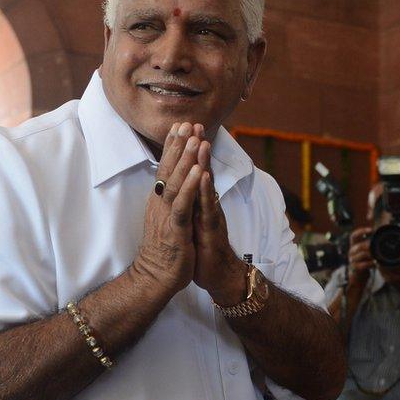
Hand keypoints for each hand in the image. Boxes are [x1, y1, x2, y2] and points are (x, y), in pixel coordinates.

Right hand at [131, 122, 202, 298]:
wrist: (154, 278)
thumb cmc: (164, 250)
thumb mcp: (166, 219)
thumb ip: (169, 200)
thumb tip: (172, 184)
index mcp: (159, 200)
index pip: (165, 168)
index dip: (172, 147)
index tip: (179, 126)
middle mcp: (160, 203)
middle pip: (168, 168)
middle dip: (178, 145)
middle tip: (186, 122)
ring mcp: (166, 215)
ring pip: (175, 182)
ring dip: (186, 159)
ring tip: (195, 138)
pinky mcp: (174, 229)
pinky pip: (182, 204)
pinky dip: (191, 186)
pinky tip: (200, 171)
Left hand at [193, 132, 246, 305]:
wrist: (218, 275)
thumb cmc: (204, 248)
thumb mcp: (193, 221)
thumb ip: (190, 202)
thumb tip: (183, 186)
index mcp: (196, 201)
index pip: (192, 172)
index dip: (186, 152)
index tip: (181, 129)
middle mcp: (205, 204)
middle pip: (201, 171)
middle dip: (197, 148)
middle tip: (195, 124)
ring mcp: (210, 214)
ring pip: (207, 186)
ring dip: (204, 163)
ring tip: (203, 142)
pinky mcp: (212, 229)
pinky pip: (208, 208)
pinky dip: (206, 191)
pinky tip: (204, 176)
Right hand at [346, 227, 373, 288]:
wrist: (358, 277)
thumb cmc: (364, 262)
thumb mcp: (366, 252)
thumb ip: (370, 245)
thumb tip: (382, 235)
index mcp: (354, 245)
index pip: (354, 235)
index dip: (361, 231)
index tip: (371, 230)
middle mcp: (351, 251)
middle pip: (359, 245)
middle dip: (369, 245)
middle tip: (378, 246)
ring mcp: (352, 260)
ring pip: (362, 255)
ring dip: (372, 254)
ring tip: (379, 255)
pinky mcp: (355, 268)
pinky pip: (363, 264)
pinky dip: (371, 263)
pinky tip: (376, 263)